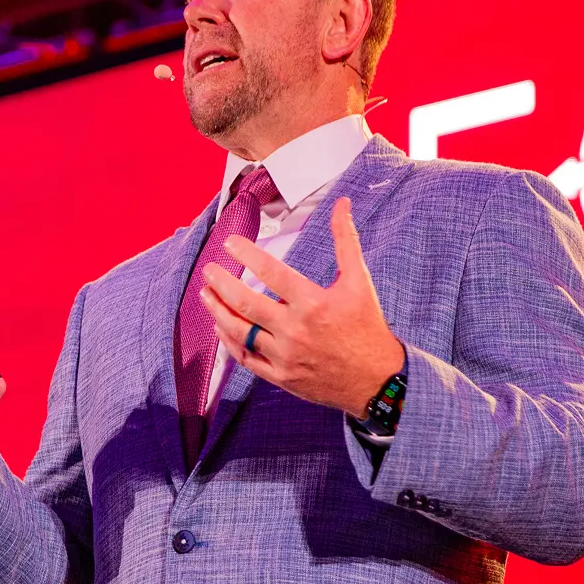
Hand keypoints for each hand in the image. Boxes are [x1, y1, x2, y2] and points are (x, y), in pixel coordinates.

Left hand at [199, 196, 404, 416]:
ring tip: (206, 294)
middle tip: (209, 270)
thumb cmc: (366, 327)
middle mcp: (294, 330)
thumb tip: (341, 204)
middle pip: (246, 303)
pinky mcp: (281, 376)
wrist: (377, 379)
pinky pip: (246, 358)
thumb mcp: (359, 281)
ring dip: (218, 311)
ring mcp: (285, 356)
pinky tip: (220, 327)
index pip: (271, 272)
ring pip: (240, 331)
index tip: (230, 243)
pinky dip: (229, 342)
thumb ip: (346, 240)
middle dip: (221, 283)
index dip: (247, 254)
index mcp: (312, 303)